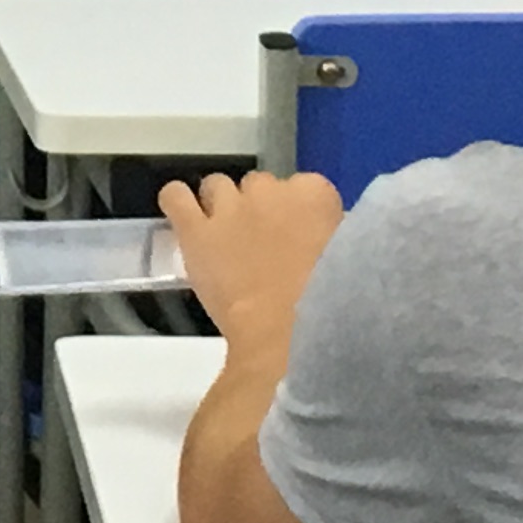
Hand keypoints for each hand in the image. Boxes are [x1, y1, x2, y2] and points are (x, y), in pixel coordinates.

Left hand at [157, 170, 346, 350]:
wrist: (289, 336)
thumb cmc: (329, 307)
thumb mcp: (347, 260)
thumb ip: (328, 234)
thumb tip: (316, 235)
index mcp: (314, 194)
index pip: (302, 186)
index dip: (297, 214)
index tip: (298, 239)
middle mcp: (268, 190)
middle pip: (258, 185)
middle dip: (259, 210)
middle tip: (262, 247)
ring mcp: (229, 207)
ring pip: (217, 186)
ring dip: (221, 206)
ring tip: (224, 238)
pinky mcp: (195, 230)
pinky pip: (175, 196)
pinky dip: (177, 202)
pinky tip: (185, 217)